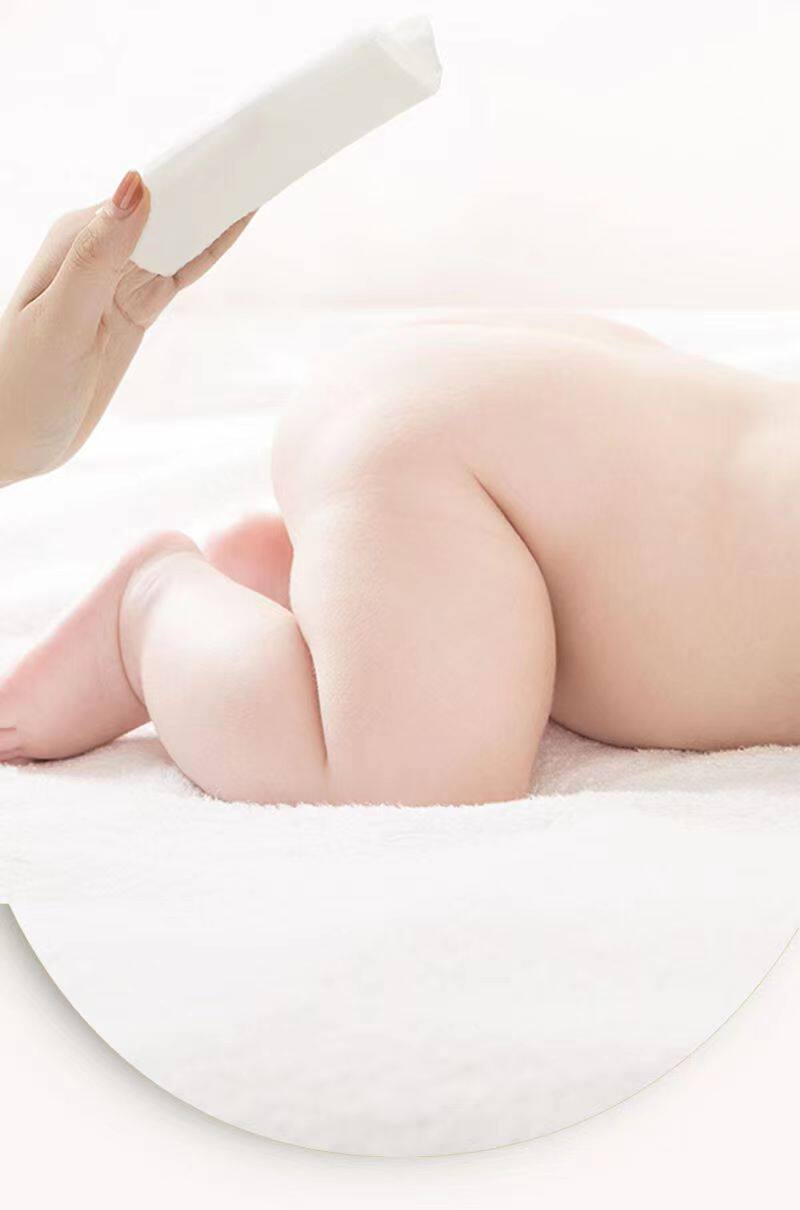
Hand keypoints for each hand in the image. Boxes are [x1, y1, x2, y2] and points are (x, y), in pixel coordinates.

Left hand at [0, 171, 252, 483]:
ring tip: (267, 168)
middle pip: (171, 207)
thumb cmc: (20, 388)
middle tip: (273, 144)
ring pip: (182, 234)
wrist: (11, 443)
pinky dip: (211, 248)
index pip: (149, 192)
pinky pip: (182, 270)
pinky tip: (238, 221)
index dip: (194, 166)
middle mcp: (101, 250)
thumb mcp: (62, 321)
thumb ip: (99, 255)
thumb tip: (136, 184)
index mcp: (79, 238)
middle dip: (215, 178)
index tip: (240, 141)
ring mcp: (120, 280)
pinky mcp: (134, 310)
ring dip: (219, 207)